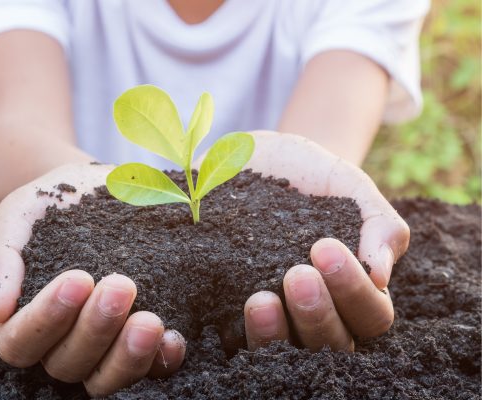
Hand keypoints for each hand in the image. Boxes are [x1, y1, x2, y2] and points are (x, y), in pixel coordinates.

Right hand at [0, 163, 185, 396]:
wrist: (94, 190)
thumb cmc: (49, 206)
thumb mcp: (19, 217)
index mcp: (21, 321)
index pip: (20, 343)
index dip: (46, 319)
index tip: (78, 278)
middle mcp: (60, 343)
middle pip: (67, 363)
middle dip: (94, 329)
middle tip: (120, 286)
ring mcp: (101, 348)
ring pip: (105, 378)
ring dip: (127, 356)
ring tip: (149, 322)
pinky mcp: (139, 344)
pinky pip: (150, 370)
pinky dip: (161, 360)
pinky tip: (172, 338)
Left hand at [242, 131, 408, 350]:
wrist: (255, 160)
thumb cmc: (312, 176)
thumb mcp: (350, 187)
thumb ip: (379, 225)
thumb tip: (382, 276)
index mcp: (356, 292)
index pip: (371, 314)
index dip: (354, 289)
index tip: (325, 246)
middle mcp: (321, 314)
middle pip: (332, 344)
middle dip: (317, 314)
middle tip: (297, 274)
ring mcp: (279, 320)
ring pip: (284, 352)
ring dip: (275, 334)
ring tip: (260, 300)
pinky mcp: (233, 317)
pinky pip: (237, 342)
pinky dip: (235, 332)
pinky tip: (228, 309)